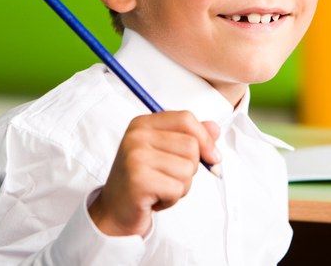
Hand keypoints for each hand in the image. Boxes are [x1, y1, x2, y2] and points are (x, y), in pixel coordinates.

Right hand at [88, 111, 220, 236]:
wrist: (115, 211)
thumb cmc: (145, 180)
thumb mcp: (168, 152)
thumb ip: (192, 136)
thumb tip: (215, 128)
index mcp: (143, 124)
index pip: (186, 119)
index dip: (205, 138)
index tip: (212, 156)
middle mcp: (137, 136)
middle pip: (191, 146)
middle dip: (190, 168)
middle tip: (168, 177)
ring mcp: (136, 157)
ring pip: (188, 168)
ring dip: (181, 186)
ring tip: (160, 188)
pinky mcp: (138, 180)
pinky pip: (178, 188)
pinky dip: (172, 199)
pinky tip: (155, 199)